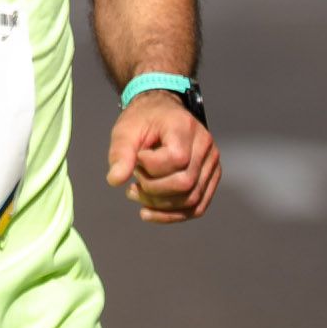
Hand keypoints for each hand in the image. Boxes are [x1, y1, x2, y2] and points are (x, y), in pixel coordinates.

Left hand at [106, 96, 220, 225]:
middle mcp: (205, 144)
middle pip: (185, 183)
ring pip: (192, 200)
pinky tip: (149, 211)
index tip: (137, 157)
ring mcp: (211, 162)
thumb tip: (115, 180)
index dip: (151, 166)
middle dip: (154, 190)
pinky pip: (196, 207)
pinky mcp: (210, 178)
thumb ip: (120, 153)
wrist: (160, 112)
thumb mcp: (126, 129)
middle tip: (135, 179)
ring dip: (160, 205)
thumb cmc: (143, 119)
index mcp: (184, 126)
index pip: (176, 159)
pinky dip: (172, 215)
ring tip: (137, 193)